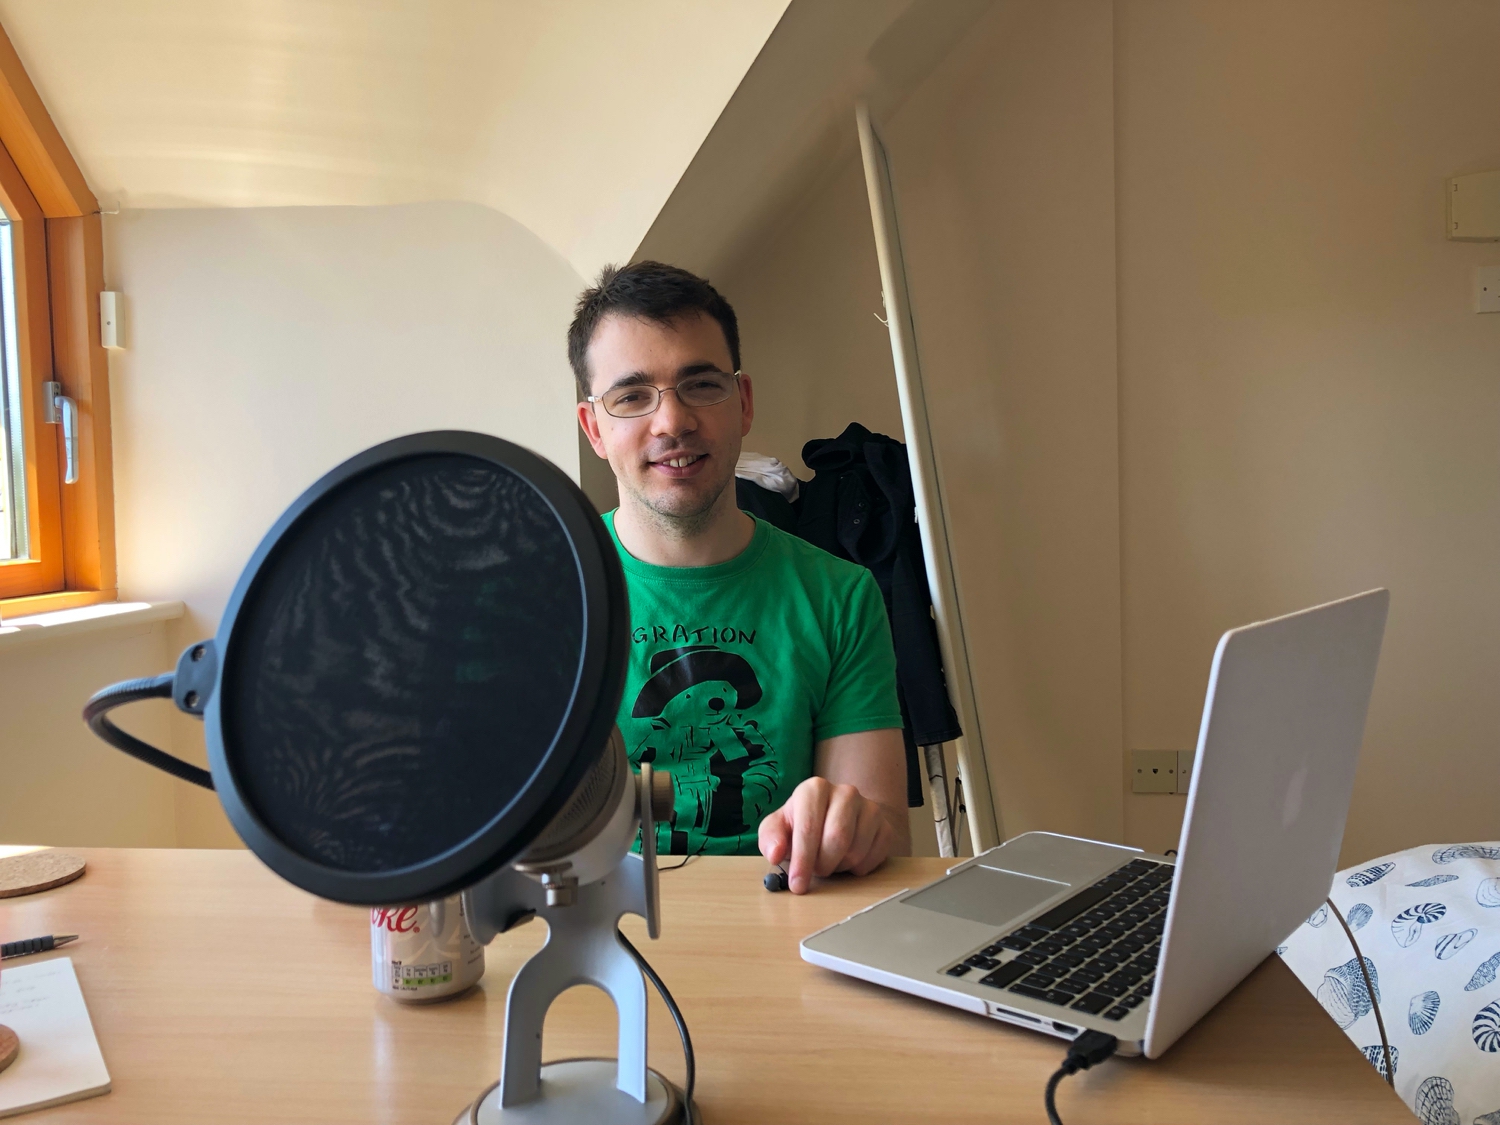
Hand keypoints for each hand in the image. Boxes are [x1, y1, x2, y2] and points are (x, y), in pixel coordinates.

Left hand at [758, 776, 898, 893]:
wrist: (836, 819)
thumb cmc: (802, 825)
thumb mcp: (779, 828)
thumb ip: (770, 838)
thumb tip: (775, 854)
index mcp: (814, 788)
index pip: (809, 828)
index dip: (802, 860)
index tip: (797, 884)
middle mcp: (845, 792)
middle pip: (837, 839)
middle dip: (823, 864)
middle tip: (816, 870)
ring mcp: (869, 808)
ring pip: (855, 851)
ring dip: (839, 867)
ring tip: (830, 860)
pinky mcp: (885, 826)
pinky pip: (873, 858)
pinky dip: (858, 868)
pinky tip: (848, 860)